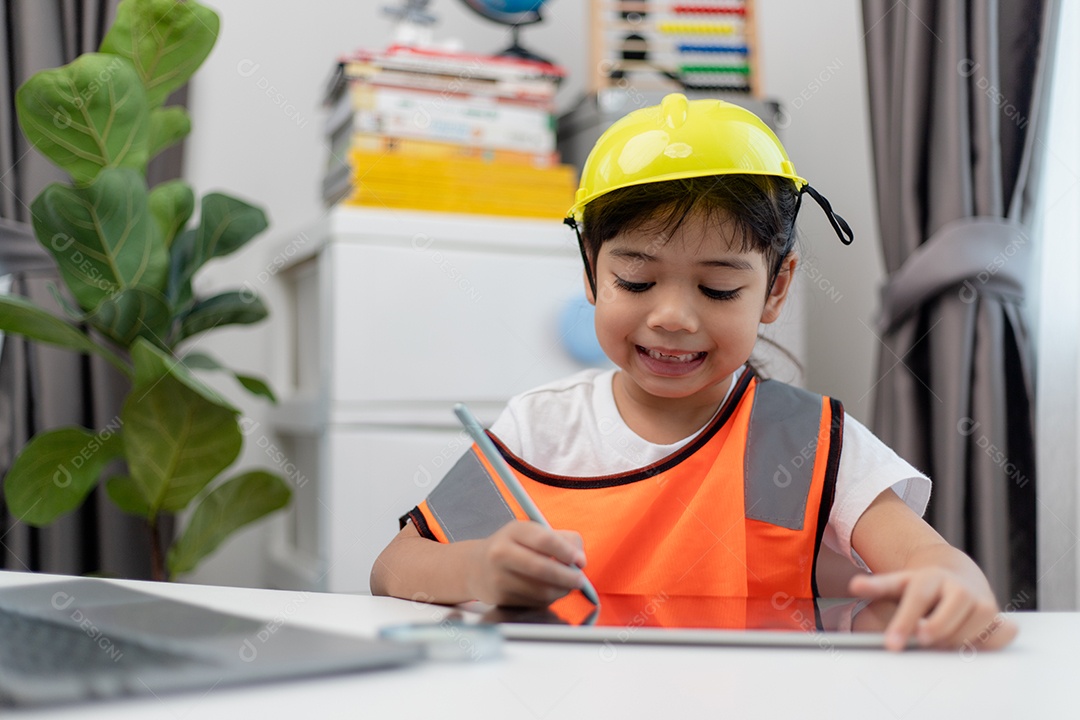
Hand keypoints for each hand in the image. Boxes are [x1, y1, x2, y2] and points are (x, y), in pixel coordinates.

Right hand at [464, 521, 586, 606]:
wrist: (476, 567)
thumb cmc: (514, 548)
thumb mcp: (532, 533)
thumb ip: (562, 539)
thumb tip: (579, 559)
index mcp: (514, 530)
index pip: (545, 539)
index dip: (567, 552)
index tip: (581, 560)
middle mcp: (501, 552)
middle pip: (542, 568)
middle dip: (568, 577)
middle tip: (580, 581)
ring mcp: (498, 577)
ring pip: (540, 590)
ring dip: (560, 591)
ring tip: (566, 587)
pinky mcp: (500, 598)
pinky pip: (533, 602)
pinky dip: (547, 600)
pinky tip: (547, 592)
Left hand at [850, 568, 1016, 650]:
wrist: (956, 575)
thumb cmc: (922, 586)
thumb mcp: (898, 583)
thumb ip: (877, 586)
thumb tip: (855, 585)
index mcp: (930, 578)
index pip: (916, 599)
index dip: (904, 622)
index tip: (892, 644)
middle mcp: (958, 587)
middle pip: (949, 613)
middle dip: (935, 631)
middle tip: (922, 642)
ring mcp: (981, 600)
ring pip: (974, 625)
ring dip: (956, 640)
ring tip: (940, 644)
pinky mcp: (997, 616)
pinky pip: (1000, 634)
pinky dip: (988, 642)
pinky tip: (971, 645)